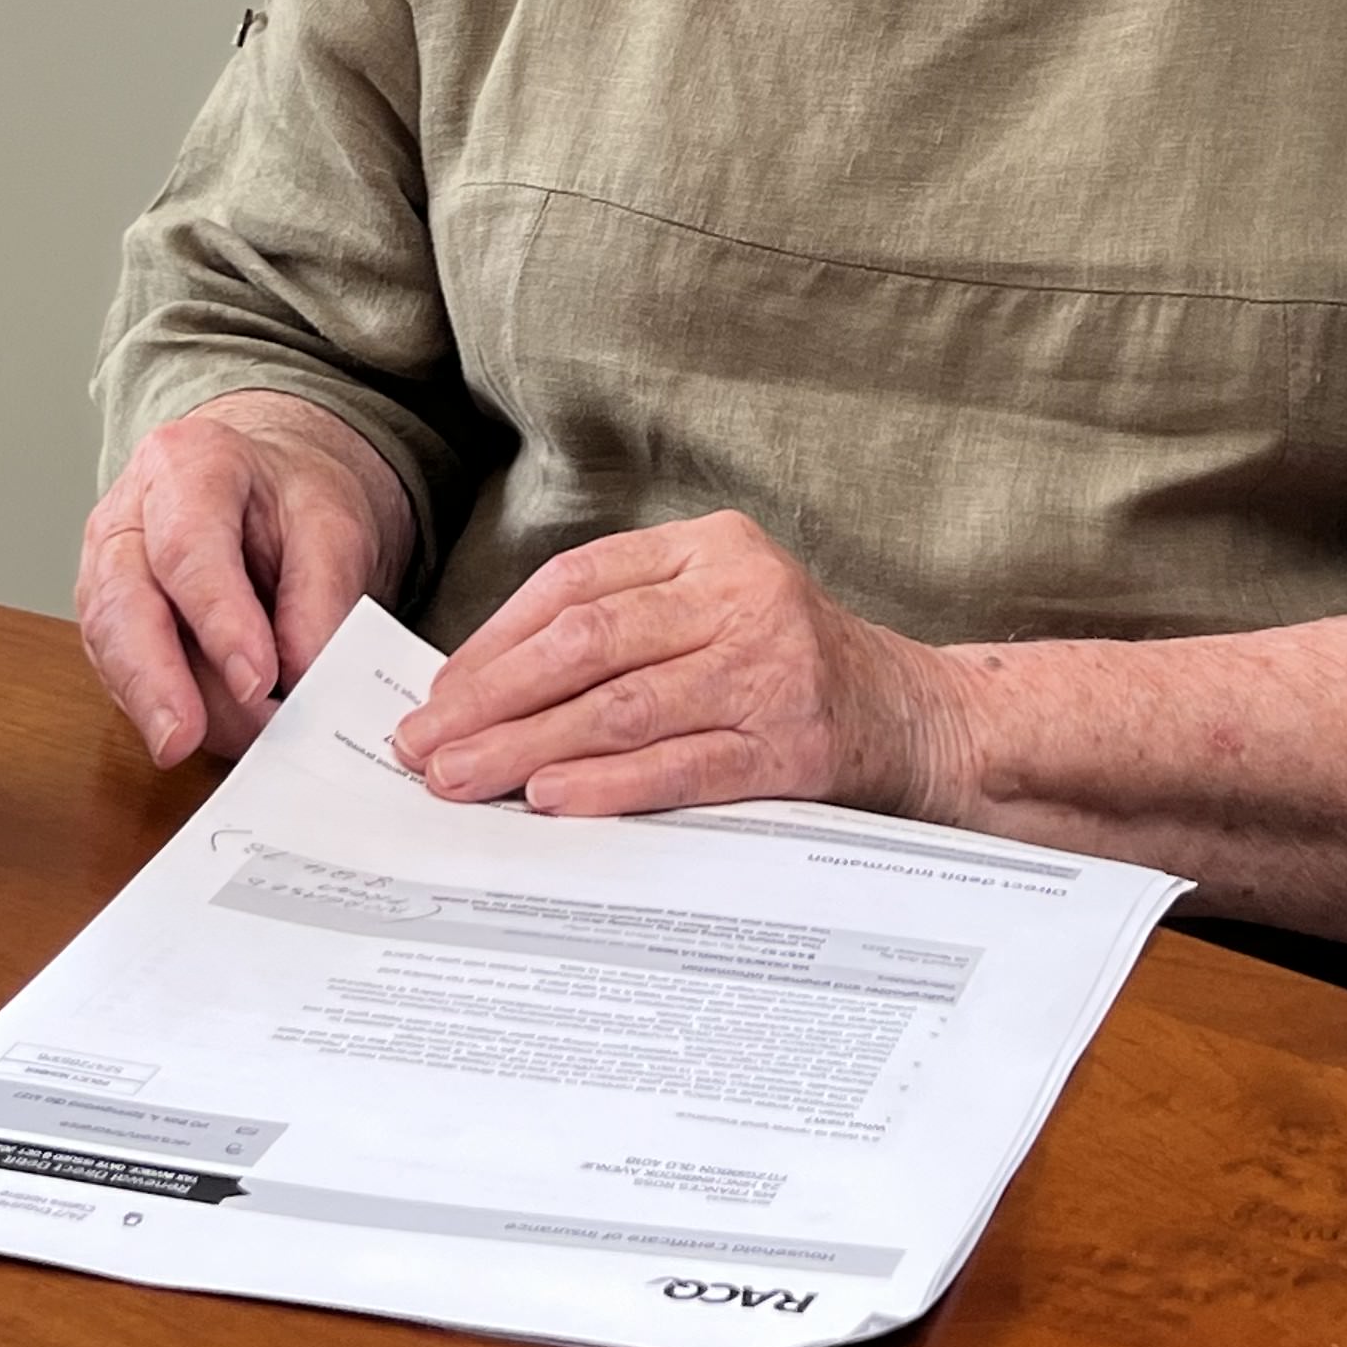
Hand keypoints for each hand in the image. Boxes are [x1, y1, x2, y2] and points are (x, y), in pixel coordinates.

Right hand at [78, 393, 409, 766]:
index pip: (188, 547)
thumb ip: (322, 593)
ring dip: (154, 706)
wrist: (267, 491)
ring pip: (110, 647)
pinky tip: (198, 734)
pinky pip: (119, 675)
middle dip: (153, 679)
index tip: (257, 679)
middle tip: (186, 739)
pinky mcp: (109, 624)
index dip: (218, 619)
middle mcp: (128, 516)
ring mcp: (105, 571)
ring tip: (208, 747)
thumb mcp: (333, 522)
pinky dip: (156, 711)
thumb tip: (303, 673)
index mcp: (187, 464)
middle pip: (123, 601)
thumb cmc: (291, 500)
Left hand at [389, 511, 966, 819]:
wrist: (921, 718)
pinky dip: (608, 785)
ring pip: (620, 708)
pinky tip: (550, 799)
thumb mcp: (720, 608)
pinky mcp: (790, 746)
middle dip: (491, 699)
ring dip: (526, 749)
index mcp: (713, 547)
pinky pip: (679, 767)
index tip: (438, 694)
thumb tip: (484, 686)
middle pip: (587, 643)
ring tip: (460, 779)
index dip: (495, 640)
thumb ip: (627, 625)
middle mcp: (742, 596)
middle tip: (425, 745)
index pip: (576, 582)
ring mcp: (769, 670)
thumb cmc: (793, 666)